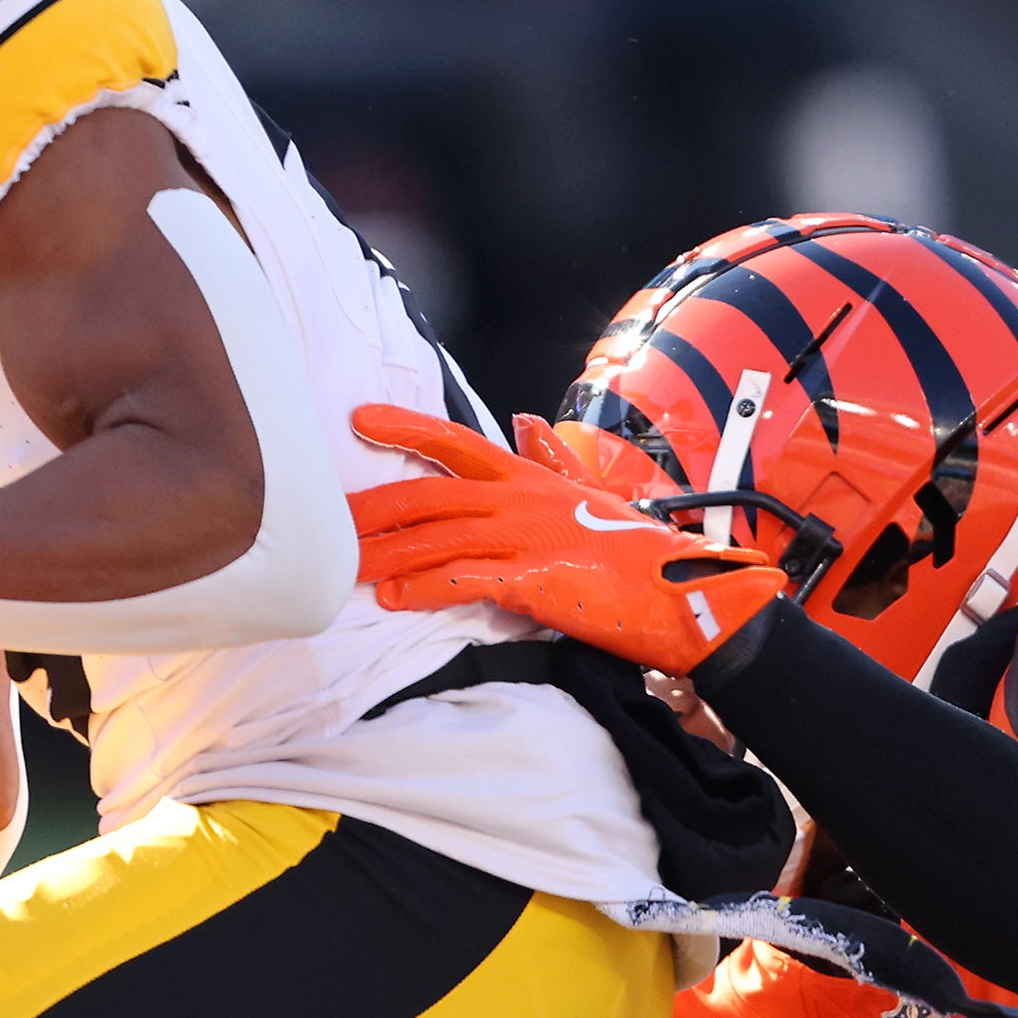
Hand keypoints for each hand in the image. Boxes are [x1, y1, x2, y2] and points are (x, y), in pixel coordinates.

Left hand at [348, 405, 782, 675]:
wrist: (690, 595)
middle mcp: (522, 499)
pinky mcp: (536, 581)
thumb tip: (526, 421)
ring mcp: (528, 538)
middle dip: (373, 506)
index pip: (455, 441)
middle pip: (429, 493)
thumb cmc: (641, 552)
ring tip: (343, 569)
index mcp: (530, 477)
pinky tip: (393, 598)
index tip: (358, 419)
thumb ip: (554, 459)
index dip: (405, 427)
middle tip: (328, 520)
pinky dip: (424, 588)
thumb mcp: (596, 493)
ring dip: (385, 555)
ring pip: (437, 538)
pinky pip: (465, 580)